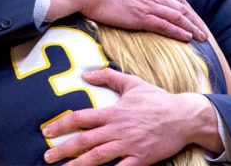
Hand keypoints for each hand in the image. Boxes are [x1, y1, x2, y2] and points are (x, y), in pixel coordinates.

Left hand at [42, 68, 221, 165]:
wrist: (184, 116)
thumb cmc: (157, 100)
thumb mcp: (132, 83)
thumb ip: (108, 77)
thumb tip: (87, 73)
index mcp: (113, 112)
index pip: (81, 118)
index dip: (61, 124)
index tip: (47, 130)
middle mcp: (118, 130)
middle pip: (85, 141)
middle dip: (63, 150)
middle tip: (47, 156)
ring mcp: (129, 146)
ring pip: (98, 158)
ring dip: (78, 165)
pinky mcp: (141, 159)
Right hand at [46, 0, 206, 41]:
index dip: (185, 7)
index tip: (192, 16)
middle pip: (180, 6)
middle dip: (194, 20)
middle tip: (203, 30)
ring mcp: (146, 4)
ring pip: (177, 17)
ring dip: (191, 28)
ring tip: (200, 37)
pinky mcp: (139, 16)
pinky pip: (165, 25)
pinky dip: (178, 32)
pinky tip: (187, 38)